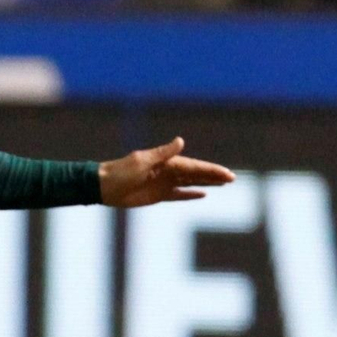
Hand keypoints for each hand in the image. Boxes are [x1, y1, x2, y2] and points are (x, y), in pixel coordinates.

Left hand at [98, 137, 233, 208]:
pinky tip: (203, 193)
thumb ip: (163, 153)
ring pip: (191, 183)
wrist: (103, 186)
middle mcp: (169, 172)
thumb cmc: (121, 172)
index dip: (212, 170)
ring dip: (207, 183)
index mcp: (167, 162)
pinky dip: (190, 194)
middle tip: (233, 179)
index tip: (227, 174)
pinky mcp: (158, 195)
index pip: (195, 166)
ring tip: (224, 184)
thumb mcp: (142, 161)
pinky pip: (179, 194)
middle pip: (197, 174)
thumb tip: (181, 141)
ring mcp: (165, 183)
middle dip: (214, 176)